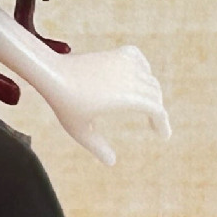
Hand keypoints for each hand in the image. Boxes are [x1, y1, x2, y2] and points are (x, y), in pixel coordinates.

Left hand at [0, 9, 170, 167]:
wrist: (53, 73)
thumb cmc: (65, 104)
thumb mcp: (80, 130)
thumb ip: (97, 147)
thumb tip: (111, 162)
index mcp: (127, 98)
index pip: (156, 109)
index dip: (163, 123)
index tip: (163, 136)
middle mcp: (130, 78)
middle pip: (154, 94)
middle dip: (156, 110)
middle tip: (154, 124)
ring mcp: (123, 63)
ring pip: (148, 77)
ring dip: (150, 91)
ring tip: (146, 106)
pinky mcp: (115, 54)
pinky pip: (138, 58)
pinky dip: (143, 68)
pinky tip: (139, 76)